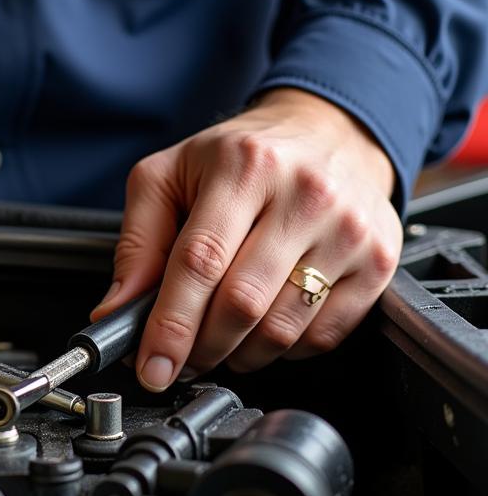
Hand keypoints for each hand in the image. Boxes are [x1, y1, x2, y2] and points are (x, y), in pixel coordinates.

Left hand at [92, 88, 402, 390]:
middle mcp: (305, 195)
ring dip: (239, 354)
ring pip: (282, 328)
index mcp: (245, 167)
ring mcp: (348, 230)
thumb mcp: (170, 175)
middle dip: (200, 347)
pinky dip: (283, 349)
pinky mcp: (378, 260)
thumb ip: (138, 241)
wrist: (331, 130)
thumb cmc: (243, 155)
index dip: (171, 324)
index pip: (200, 261)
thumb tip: (117, 308)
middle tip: (179, 358)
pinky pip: (323, 335)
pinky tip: (263, 328)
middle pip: (242, 303)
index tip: (152, 366)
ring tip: (218, 341)